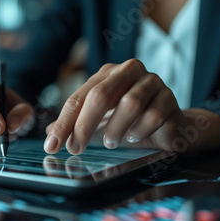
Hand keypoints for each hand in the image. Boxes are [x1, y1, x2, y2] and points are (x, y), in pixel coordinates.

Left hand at [44, 58, 191, 154]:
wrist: (169, 125)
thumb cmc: (129, 122)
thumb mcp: (98, 123)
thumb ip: (75, 125)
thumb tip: (50, 134)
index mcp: (106, 74)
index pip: (79, 98)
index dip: (64, 123)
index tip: (52, 146)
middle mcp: (128, 72)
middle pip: (101, 96)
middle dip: (84, 125)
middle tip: (76, 148)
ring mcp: (152, 82)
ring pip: (130, 104)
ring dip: (116, 129)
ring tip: (110, 142)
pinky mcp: (170, 98)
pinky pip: (154, 115)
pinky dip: (140, 130)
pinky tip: (134, 137)